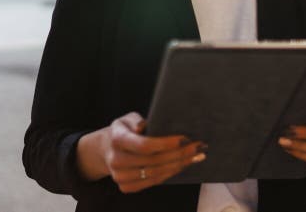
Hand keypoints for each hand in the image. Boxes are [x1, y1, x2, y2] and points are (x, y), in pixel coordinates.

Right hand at [77, 112, 206, 193]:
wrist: (107, 149)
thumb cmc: (124, 130)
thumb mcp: (128, 118)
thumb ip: (138, 120)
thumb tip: (148, 126)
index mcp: (117, 140)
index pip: (145, 145)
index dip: (166, 144)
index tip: (184, 138)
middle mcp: (116, 160)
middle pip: (154, 161)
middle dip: (179, 154)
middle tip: (198, 146)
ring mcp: (120, 176)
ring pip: (156, 173)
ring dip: (179, 165)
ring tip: (196, 156)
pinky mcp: (126, 187)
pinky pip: (153, 182)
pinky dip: (170, 173)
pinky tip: (183, 165)